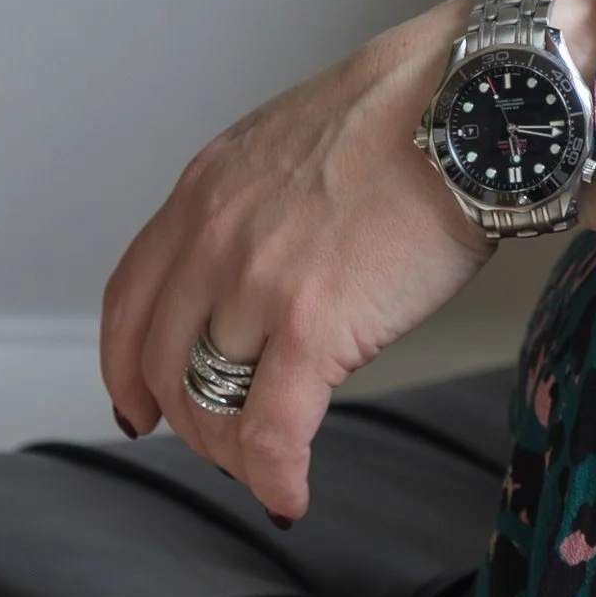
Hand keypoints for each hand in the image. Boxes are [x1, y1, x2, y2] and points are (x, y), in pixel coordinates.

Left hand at [100, 0, 595, 520]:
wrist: (470, 102)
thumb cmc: (412, 111)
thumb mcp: (294, 140)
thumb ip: (256, 204)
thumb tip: (263, 268)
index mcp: (205, 189)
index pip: (130, 300)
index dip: (125, 367)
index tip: (137, 405)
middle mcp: (213, 238)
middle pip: (162, 365)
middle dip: (187, 422)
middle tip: (224, 446)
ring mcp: (256, 286)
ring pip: (210, 407)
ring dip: (234, 453)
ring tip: (268, 466)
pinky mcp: (311, 330)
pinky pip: (270, 435)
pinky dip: (275, 479)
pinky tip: (292, 494)